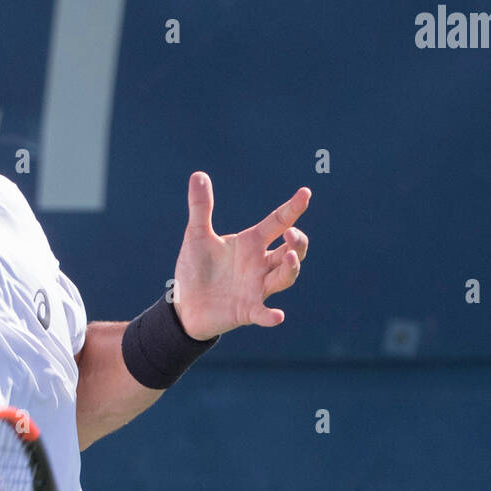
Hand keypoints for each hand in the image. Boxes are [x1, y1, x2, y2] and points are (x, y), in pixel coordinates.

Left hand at [170, 172, 310, 339]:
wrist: (185, 305)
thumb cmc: (197, 269)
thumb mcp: (197, 235)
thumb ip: (201, 207)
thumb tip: (198, 174)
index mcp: (251, 243)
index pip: (278, 222)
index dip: (292, 208)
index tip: (305, 193)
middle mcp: (260, 265)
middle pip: (290, 251)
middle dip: (297, 242)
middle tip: (290, 234)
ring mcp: (256, 288)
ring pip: (284, 277)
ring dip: (291, 268)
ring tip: (291, 257)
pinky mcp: (247, 310)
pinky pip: (264, 314)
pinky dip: (271, 316)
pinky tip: (278, 316)